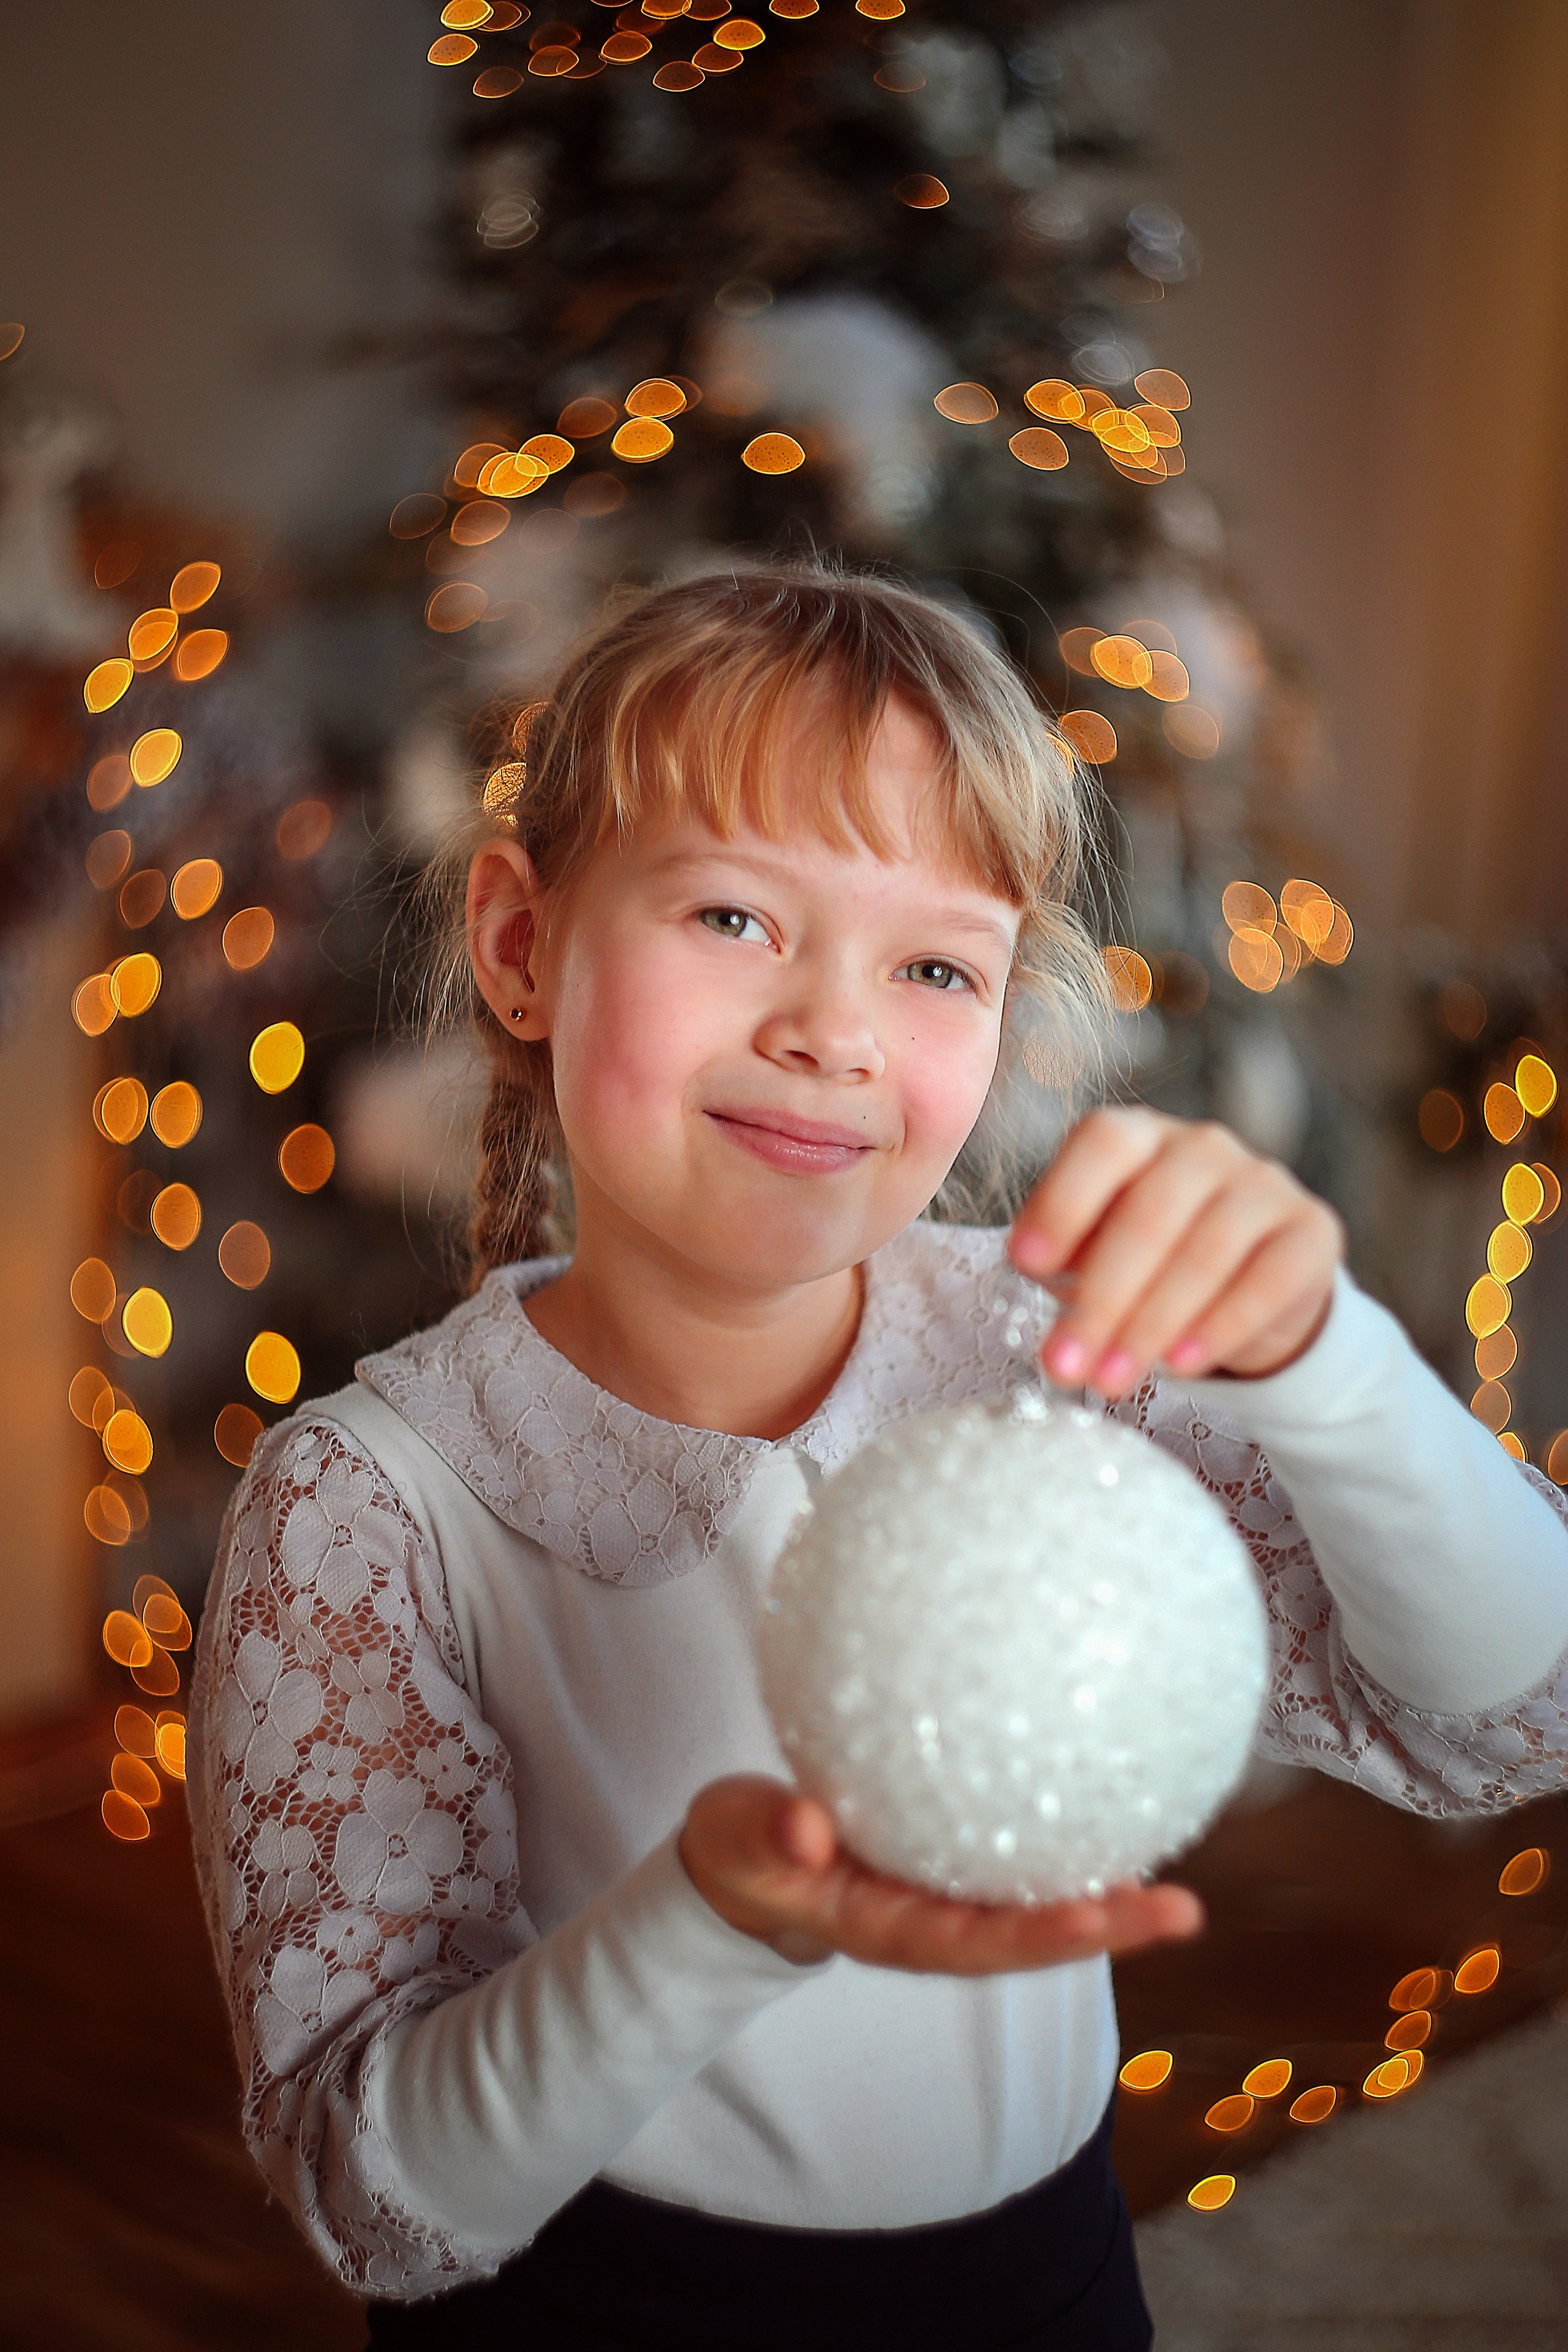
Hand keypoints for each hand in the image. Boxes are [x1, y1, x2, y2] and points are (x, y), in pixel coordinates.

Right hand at [678, 1774, 1202, 1974]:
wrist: (743, 1852)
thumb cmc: (742, 1846)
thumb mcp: (738, 1838)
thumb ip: (767, 1835)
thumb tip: (808, 1830)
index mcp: (887, 1928)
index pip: (972, 1943)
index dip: (1035, 1937)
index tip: (1094, 1921)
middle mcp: (932, 1919)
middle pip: (1027, 1934)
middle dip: (1105, 1928)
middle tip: (1181, 1912)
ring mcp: (946, 1891)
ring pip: (1036, 1899)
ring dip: (1107, 1897)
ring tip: (1180, 1888)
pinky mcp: (952, 1854)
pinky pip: (1019, 1852)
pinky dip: (1069, 1838)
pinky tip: (1120, 1806)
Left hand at [1009, 1106, 1342, 1398]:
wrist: (1253, 1291)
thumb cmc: (1148, 1266)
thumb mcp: (1093, 1253)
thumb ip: (1063, 1253)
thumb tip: (1030, 1263)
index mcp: (1141, 1136)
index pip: (1103, 1143)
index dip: (1062, 1200)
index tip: (1026, 1262)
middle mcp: (1204, 1146)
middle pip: (1149, 1214)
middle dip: (1099, 1298)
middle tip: (1063, 1363)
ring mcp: (1264, 1184)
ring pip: (1204, 1253)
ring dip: (1149, 1325)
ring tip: (1108, 1381)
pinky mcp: (1312, 1232)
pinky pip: (1267, 1281)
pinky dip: (1219, 1327)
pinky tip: (1180, 1366)